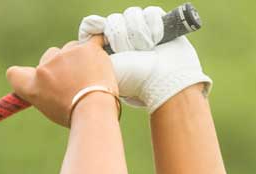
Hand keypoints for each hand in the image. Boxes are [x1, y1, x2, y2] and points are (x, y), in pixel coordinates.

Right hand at [6, 39, 120, 126]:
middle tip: (74, 83)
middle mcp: (44, 68)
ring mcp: (65, 55)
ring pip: (70, 49)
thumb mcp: (50, 110)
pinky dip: (96, 47)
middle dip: (60, 66)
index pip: (14, 74)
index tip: (37, 78)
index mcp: (31, 86)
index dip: (24, 75)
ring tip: (89, 78)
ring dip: (78, 59)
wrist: (94, 111)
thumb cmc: (75, 116)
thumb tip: (48, 87)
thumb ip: (43, 94)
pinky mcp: (85, 48)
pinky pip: (91, 40)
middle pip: (49, 57)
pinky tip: (98, 57)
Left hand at [76, 5, 210, 113]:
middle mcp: (124, 40)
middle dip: (121, 36)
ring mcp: (141, 32)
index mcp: (108, 50)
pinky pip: (150, 12)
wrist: (164, 78)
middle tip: (129, 52)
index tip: (102, 35)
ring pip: (131, 14)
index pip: (93, 27)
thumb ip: (92, 48)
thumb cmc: (134, 77)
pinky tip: (157, 40)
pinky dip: (154, 26)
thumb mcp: (105, 66)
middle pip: (113, 20)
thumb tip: (92, 25)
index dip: (96, 28)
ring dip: (138, 32)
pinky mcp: (158, 24)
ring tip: (147, 48)